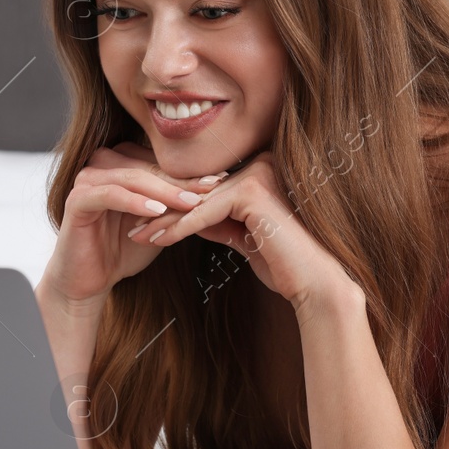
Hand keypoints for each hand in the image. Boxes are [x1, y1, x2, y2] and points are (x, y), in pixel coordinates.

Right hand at [40, 141, 228, 308]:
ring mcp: (88, 179)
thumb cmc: (124, 249)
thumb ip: (178, 203)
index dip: (191, 172)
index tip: (223, 179)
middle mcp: (103, 163)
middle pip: (149, 167)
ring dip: (164, 190)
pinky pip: (110, 195)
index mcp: (122, 161)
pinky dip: (135, 202)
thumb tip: (218, 189)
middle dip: (183, 180)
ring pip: (133, 177)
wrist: (90, 279)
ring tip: (191, 202)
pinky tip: (157, 211)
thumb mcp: (160, 222)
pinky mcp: (77, 199)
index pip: (160, 162)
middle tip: (213, 188)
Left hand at [124, 150, 359, 311]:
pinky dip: (178, 228)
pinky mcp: (252, 192)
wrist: (316, 283)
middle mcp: (261, 164)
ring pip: (198, 201)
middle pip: (200, 192)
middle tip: (132, 224)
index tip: (147, 221)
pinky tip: (156, 240)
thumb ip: (220, 223)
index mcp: (262, 171)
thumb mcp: (245, 238)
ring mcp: (258, 174)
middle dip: (163, 211)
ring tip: (136, 233)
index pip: (208, 190)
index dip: (176, 208)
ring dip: (163, 219)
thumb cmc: (286, 265)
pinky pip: (205, 213)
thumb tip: (189, 219)